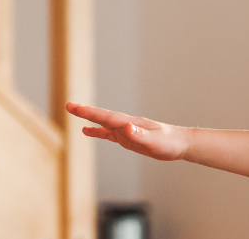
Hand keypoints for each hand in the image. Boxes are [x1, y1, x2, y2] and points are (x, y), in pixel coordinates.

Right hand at [65, 102, 191, 160]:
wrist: (180, 143)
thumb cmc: (169, 142)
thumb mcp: (155, 142)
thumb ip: (140, 135)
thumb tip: (126, 127)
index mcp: (131, 123)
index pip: (106, 117)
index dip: (90, 112)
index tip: (74, 107)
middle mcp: (126, 124)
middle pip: (102, 117)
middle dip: (85, 111)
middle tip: (68, 105)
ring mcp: (126, 131)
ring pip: (103, 123)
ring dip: (89, 118)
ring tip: (73, 112)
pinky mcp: (128, 138)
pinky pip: (109, 134)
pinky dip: (97, 132)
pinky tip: (87, 131)